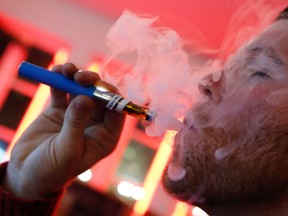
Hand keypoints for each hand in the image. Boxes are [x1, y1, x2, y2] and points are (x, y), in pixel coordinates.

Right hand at [3, 63, 124, 198]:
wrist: (25, 173)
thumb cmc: (52, 170)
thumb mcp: (67, 150)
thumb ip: (76, 124)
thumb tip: (86, 98)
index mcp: (105, 137)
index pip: (117, 111)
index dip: (111, 96)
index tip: (97, 87)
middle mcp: (95, 123)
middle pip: (101, 95)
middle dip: (92, 83)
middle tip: (80, 77)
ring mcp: (77, 114)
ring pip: (82, 89)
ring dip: (76, 76)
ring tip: (65, 70)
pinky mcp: (60, 109)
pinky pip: (62, 90)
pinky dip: (60, 80)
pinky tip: (55, 72)